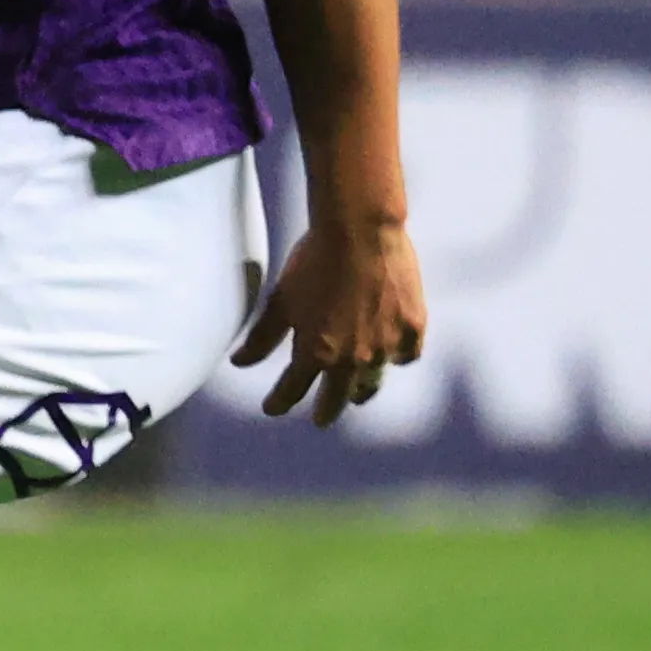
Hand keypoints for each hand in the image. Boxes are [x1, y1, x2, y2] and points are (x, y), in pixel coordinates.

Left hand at [231, 214, 427, 425]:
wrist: (360, 231)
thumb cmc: (314, 262)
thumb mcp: (280, 301)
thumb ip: (261, 337)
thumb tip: (238, 363)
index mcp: (315, 353)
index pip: (292, 390)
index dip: (279, 401)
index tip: (271, 408)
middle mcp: (353, 358)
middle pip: (337, 398)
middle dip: (325, 411)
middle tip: (321, 419)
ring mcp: (386, 345)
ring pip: (374, 380)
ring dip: (362, 390)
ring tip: (357, 394)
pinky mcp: (412, 327)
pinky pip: (406, 355)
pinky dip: (398, 358)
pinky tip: (393, 356)